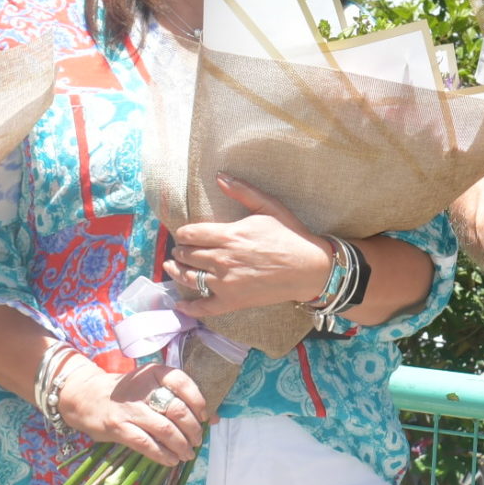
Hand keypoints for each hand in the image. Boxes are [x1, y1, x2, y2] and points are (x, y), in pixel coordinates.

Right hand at [58, 359, 208, 466]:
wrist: (86, 397)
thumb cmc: (127, 393)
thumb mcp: (149, 385)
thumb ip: (178, 397)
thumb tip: (213, 418)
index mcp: (153, 373)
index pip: (183, 382)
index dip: (199, 401)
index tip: (205, 417)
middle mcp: (142, 388)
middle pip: (177, 410)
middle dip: (193, 429)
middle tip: (198, 440)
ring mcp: (129, 409)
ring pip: (165, 430)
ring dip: (181, 445)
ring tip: (188, 453)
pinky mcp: (118, 428)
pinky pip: (147, 444)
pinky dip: (163, 455)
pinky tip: (171, 460)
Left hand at [167, 173, 334, 314]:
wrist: (310, 268)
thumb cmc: (291, 236)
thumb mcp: (269, 207)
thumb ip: (242, 191)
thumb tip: (219, 176)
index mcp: (229, 235)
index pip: (189, 234)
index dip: (182, 233)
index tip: (186, 234)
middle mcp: (222, 259)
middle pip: (186, 255)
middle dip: (181, 250)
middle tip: (182, 250)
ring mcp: (226, 283)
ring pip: (188, 278)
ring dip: (176, 271)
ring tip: (173, 266)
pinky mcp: (233, 301)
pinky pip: (203, 307)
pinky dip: (188, 307)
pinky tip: (179, 303)